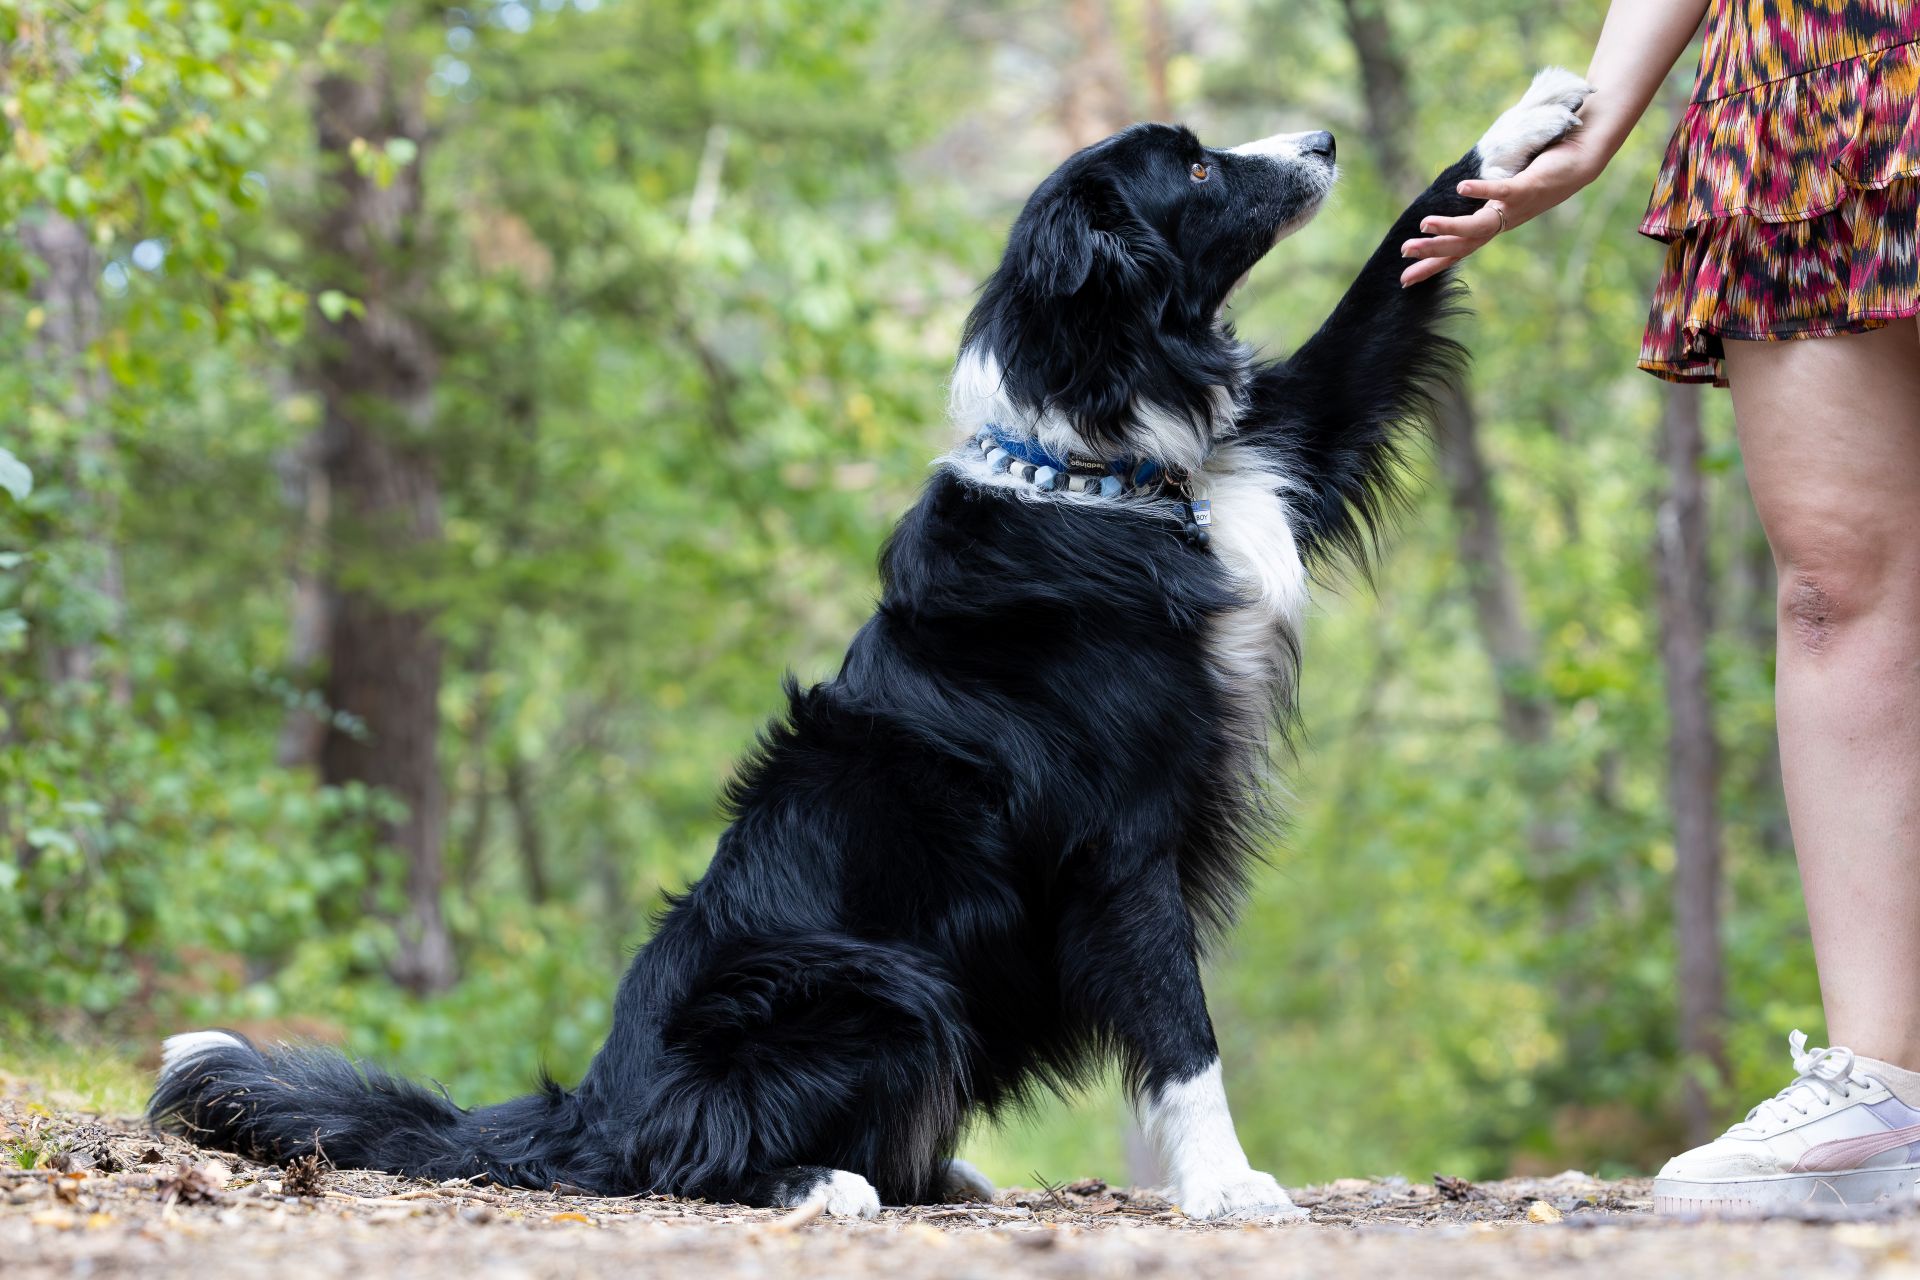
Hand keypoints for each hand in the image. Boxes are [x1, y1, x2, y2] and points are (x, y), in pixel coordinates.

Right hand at [1398, 137, 1600, 286]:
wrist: (1581, 159)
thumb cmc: (1542, 173)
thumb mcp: (1507, 190)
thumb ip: (1486, 196)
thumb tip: (1458, 194)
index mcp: (1495, 225)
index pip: (1458, 250)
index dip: (1432, 265)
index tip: (1405, 279)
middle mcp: (1503, 222)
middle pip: (1462, 244)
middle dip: (1432, 252)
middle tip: (1404, 253)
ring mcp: (1514, 207)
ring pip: (1478, 225)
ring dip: (1450, 227)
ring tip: (1424, 225)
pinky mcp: (1527, 187)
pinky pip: (1501, 191)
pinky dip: (1482, 190)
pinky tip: (1462, 187)